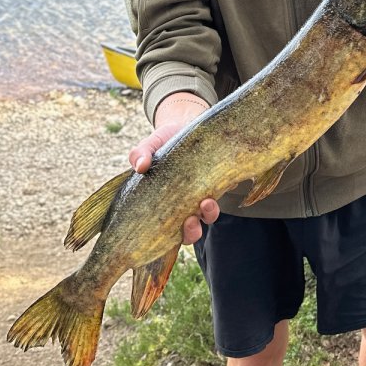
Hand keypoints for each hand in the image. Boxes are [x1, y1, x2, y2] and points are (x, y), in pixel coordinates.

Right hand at [128, 98, 220, 244]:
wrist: (187, 125)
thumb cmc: (164, 142)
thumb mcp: (149, 145)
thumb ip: (140, 154)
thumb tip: (139, 166)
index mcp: (165, 205)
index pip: (165, 232)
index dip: (167, 239)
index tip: (166, 235)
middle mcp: (185, 205)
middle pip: (190, 231)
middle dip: (191, 231)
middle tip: (190, 220)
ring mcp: (204, 194)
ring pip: (208, 215)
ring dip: (209, 213)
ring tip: (207, 202)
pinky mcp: (222, 181)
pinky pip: (225, 193)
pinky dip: (225, 191)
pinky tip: (225, 183)